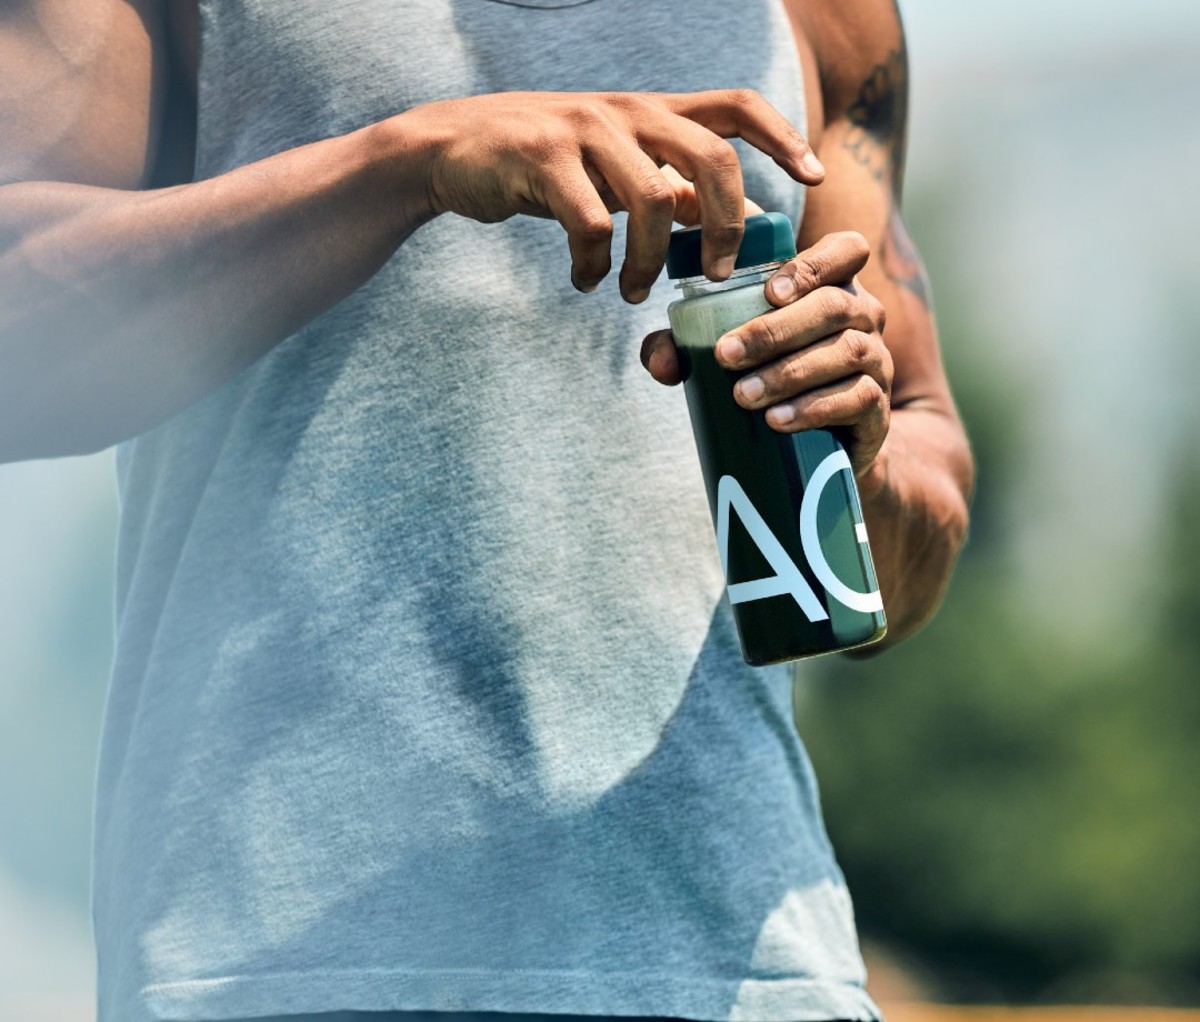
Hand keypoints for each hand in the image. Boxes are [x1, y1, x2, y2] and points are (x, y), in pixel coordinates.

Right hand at [402, 90, 823, 300]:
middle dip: (725, 226)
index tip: (813, 176)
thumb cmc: (540, 163)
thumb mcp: (609, 164)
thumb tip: (720, 215)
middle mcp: (626, 111)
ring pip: (652, 200)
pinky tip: (585, 281)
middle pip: (711, 157)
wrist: (450, 149)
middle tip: (713, 275)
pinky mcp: (543, 159)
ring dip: (648, 262)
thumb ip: (663, 182)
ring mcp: (584, 130)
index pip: (735, 107)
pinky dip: (594, 266)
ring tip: (629, 292)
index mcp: (650, 111)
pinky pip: (590, 225)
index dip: (782, 137)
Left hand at [641, 231, 892, 478]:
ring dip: (789, 373)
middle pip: (835, 305)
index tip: (768, 292)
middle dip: (776, 330)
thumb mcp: (733, 357)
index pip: (845, 250)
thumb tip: (660, 361)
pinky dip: (814, 408)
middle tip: (726, 356)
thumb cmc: (772, 383)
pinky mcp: (878, 409)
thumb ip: (688, 348)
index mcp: (833, 287)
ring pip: (846, 352)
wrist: (822, 451)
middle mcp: (863, 316)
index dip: (812, 264)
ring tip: (743, 396)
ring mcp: (878, 361)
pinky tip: (778, 420)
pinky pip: (858, 398)